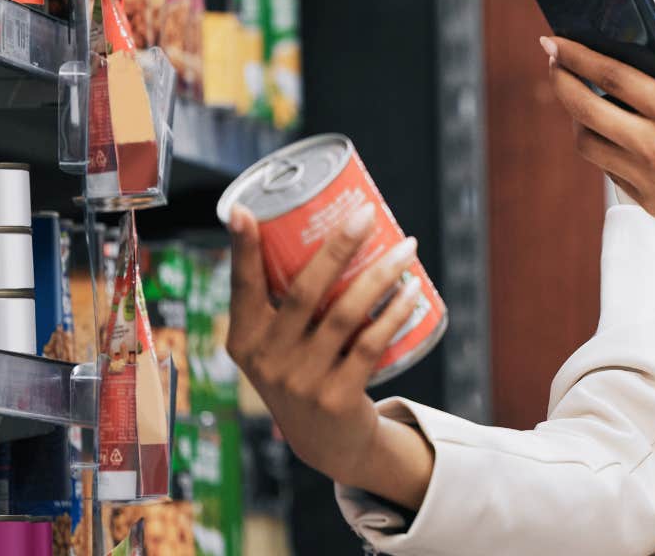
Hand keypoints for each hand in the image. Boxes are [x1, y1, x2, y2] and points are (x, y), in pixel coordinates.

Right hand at [226, 204, 436, 507]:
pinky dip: (394, 314)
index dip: (241, 250)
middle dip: (337, 246)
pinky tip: (413, 292)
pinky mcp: (336, 398)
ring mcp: (300, 382)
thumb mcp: (280, 345)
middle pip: (304, 291)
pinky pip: (370, 344)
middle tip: (366, 213)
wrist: (328, 443)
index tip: (242, 210)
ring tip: (406, 247)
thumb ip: (286, 303)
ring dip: (380, 275)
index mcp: (244, 340)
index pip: (242, 288)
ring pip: (344, 314)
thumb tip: (324, 229)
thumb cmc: (307, 372)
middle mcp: (266, 361)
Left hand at [544, 24, 654, 272]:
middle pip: (584, 109)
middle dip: (561, 79)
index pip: (612, 76)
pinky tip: (614, 133)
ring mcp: (646, 179)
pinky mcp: (648, 202)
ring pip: (587, 144)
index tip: (557, 41)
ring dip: (575, 117)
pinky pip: (609, 171)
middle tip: (554, 61)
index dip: (578, 55)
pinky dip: (601, 147)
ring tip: (581, 97)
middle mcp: (654, 149)